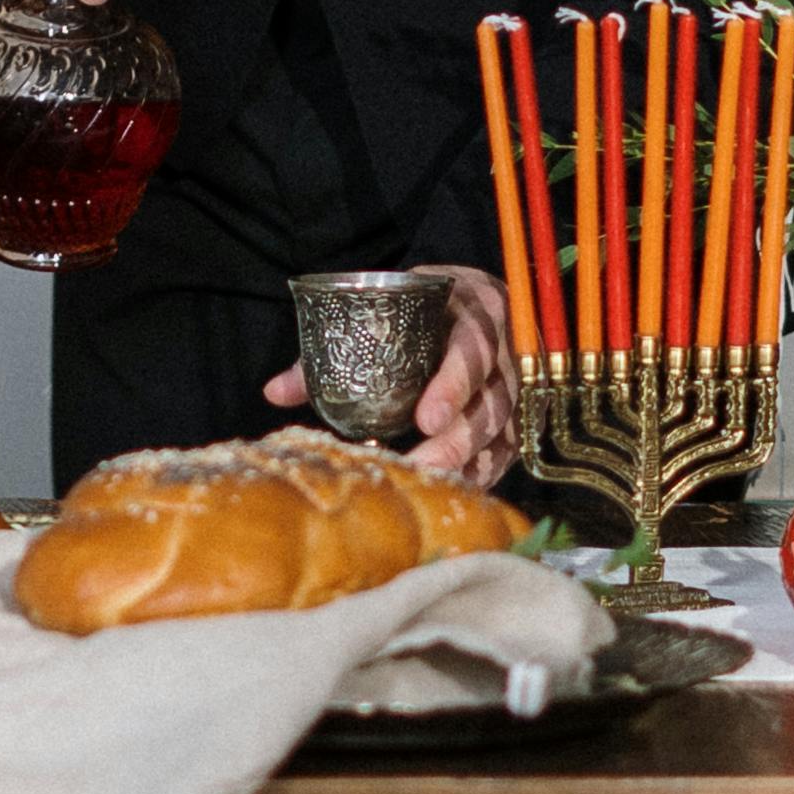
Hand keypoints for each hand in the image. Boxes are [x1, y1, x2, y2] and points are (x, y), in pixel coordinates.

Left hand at [263, 265, 518, 488]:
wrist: (485, 301)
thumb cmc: (429, 306)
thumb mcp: (392, 305)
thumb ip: (336, 346)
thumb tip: (275, 392)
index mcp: (478, 313)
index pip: (472, 352)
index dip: (452, 387)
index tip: (426, 419)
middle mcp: (507, 354)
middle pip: (491, 404)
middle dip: (457, 441)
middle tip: (421, 466)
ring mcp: (517, 391)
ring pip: (501, 434)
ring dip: (465, 464)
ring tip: (427, 485)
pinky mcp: (518, 420)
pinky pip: (506, 454)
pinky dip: (479, 475)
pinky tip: (449, 493)